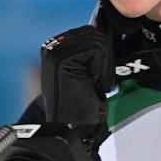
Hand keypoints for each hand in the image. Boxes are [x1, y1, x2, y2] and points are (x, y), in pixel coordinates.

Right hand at [39, 26, 113, 158]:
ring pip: (100, 42)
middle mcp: (54, 45)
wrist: (74, 127)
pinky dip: (100, 70)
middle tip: (90, 83)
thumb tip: (107, 33)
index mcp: (58, 47)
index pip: (94, 34)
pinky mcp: (62, 56)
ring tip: (89, 84)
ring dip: (102, 67)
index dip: (101, 58)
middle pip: (98, 35)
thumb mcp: (88, 72)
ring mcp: (55, 49)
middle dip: (103, 61)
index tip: (90, 79)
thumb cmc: (82, 106)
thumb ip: (92, 52)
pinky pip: (99, 50)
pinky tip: (88, 84)